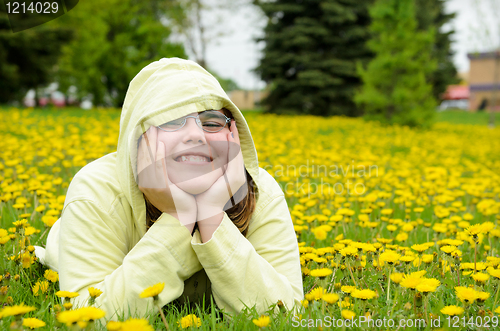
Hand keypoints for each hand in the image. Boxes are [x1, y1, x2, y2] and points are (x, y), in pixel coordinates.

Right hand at [137, 126, 196, 232]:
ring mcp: (151, 185)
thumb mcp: (169, 184)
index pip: (142, 158)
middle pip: (142, 156)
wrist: (182, 218)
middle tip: (149, 125)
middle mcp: (145, 183)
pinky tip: (160, 144)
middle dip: (145, 140)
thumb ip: (165, 172)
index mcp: (145, 182)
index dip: (143, 144)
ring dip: (150, 143)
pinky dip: (158, 155)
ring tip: (153, 129)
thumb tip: (168, 158)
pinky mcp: (161, 187)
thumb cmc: (179, 200)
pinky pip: (158, 168)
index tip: (148, 130)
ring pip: (148, 159)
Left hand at [195, 120, 246, 239]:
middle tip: (233, 122)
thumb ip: (207, 168)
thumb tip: (199, 157)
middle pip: (238, 150)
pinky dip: (232, 146)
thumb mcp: (206, 179)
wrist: (206, 210)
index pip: (233, 154)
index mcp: (231, 174)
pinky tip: (229, 137)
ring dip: (235, 138)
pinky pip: (234, 158)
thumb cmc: (202, 196)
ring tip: (232, 126)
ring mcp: (237, 176)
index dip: (232, 141)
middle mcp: (237, 174)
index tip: (229, 129)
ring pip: (237, 152)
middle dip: (235, 136)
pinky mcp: (234, 177)